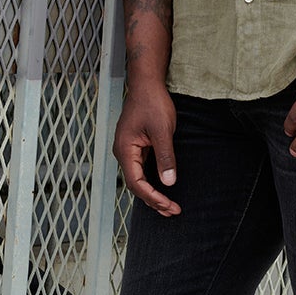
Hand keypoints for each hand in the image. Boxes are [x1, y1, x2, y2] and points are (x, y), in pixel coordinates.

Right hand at [113, 78, 179, 215]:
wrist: (147, 83)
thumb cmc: (152, 102)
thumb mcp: (163, 131)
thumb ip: (165, 157)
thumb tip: (169, 182)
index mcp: (125, 150)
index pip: (136, 182)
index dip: (152, 196)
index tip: (169, 205)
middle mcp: (123, 152)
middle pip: (135, 184)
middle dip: (153, 200)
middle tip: (172, 210)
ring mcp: (128, 150)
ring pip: (138, 178)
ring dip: (152, 193)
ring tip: (168, 206)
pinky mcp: (135, 146)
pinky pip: (141, 169)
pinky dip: (151, 181)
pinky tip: (162, 187)